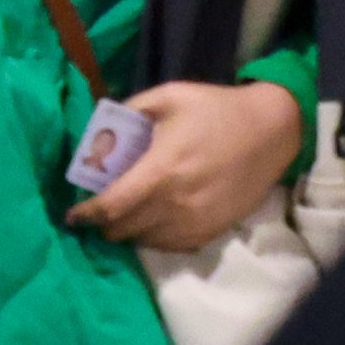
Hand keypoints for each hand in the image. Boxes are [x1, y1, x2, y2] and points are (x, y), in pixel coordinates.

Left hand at [65, 81, 305, 251]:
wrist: (272, 132)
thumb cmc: (216, 110)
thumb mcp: (169, 97)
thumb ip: (129, 112)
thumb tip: (99, 132)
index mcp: (160, 169)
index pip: (112, 205)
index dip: (87, 214)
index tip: (72, 216)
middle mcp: (175, 203)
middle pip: (123, 229)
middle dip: (104, 224)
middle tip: (98, 211)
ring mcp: (195, 221)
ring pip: (145, 241)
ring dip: (129, 231)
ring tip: (125, 214)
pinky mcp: (212, 231)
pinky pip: (171, 247)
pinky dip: (154, 238)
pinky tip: (152, 221)